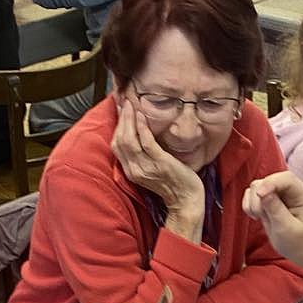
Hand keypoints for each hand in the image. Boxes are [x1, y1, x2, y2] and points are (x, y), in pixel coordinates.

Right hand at [111, 100, 203, 219]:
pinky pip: (146, 143)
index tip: (120, 110)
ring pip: (129, 140)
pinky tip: (141, 116)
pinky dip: (142, 128)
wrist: (186, 201)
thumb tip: (140, 137)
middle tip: (125, 102)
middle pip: (120, 141)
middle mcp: (135, 170)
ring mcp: (147, 167)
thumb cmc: (173, 184)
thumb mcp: (152, 170)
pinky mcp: (160, 163)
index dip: (117, 126)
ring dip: (129, 120)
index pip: (116, 146)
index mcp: (131, 171)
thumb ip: (143, 157)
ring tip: (131, 105)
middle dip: (121, 119)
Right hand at [242, 171, 302, 281]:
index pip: (285, 179)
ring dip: (253, 203)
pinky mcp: (265, 199)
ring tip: (260, 218)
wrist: (299, 250)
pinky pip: (250, 194)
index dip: (271, 183)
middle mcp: (288, 190)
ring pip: (255, 187)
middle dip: (258, 198)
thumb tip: (263, 193)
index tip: (260, 195)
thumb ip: (276, 210)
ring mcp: (276, 193)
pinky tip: (256, 217)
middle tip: (260, 216)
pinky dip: (248, 205)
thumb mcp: (288, 229)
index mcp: (300, 194)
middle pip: (266, 180)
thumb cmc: (298, 241)